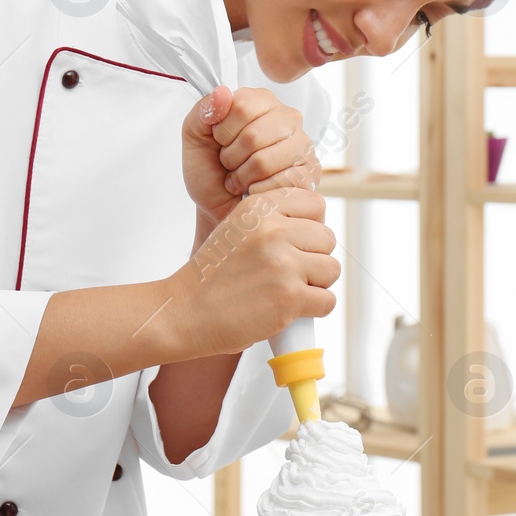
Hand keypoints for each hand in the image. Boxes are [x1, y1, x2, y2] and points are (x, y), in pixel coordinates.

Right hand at [162, 187, 338, 358]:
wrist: (184, 312)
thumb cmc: (211, 276)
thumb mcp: (237, 229)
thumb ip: (273, 220)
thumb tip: (317, 224)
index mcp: (259, 208)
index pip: (315, 204)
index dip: (310, 228)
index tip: (295, 244)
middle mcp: (272, 230)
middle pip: (327, 239)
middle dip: (313, 259)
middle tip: (287, 274)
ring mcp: (282, 264)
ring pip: (331, 269)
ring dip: (315, 284)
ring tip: (287, 290)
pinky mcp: (289, 297)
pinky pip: (327, 300)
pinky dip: (313, 309)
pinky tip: (289, 309)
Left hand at [181, 86, 322, 223]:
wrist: (221, 208)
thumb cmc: (211, 172)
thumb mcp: (195, 137)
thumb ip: (203, 111)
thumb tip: (222, 94)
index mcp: (260, 101)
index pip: (240, 105)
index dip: (222, 131)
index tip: (220, 142)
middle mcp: (287, 117)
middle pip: (252, 136)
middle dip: (231, 158)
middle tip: (229, 165)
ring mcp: (303, 145)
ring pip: (264, 161)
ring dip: (242, 178)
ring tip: (240, 179)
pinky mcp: (310, 173)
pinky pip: (278, 184)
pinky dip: (257, 193)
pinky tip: (256, 190)